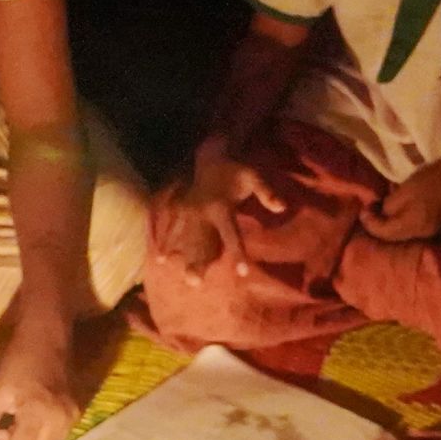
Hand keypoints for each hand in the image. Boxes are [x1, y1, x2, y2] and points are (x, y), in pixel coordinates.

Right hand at [153, 142, 285, 273]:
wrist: (211, 154)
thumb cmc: (237, 170)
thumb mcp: (254, 176)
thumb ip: (266, 192)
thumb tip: (282, 207)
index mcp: (221, 207)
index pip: (231, 235)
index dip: (237, 253)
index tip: (242, 273)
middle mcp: (201, 211)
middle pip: (201, 242)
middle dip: (198, 262)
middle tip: (195, 284)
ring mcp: (187, 210)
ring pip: (184, 238)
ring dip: (181, 257)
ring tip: (180, 278)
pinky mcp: (177, 207)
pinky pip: (170, 227)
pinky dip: (164, 241)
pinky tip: (159, 260)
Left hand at [361, 157, 440, 244]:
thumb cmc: (436, 177)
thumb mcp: (408, 188)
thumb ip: (391, 204)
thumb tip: (380, 214)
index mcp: (414, 225)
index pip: (384, 232)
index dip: (370, 223)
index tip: (363, 209)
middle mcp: (423, 234)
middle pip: (393, 238)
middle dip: (378, 227)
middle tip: (368, 211)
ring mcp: (432, 231)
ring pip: (403, 235)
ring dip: (389, 227)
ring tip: (380, 213)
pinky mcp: (438, 226)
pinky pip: (414, 230)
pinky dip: (402, 225)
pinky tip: (398, 215)